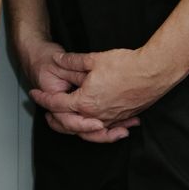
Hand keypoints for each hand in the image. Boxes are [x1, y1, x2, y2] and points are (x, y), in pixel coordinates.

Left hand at [53, 46, 171, 128]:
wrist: (154, 71)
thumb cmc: (125, 65)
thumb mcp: (93, 59)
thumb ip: (72, 61)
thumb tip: (57, 59)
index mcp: (86, 102)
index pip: (57, 104)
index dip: (43, 98)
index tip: (34, 94)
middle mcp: (97, 115)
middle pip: (70, 123)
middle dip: (55, 120)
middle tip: (46, 114)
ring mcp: (112, 118)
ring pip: (89, 131)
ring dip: (75, 127)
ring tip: (67, 122)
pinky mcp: (124, 117)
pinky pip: (106, 129)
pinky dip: (97, 129)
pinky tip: (95, 124)